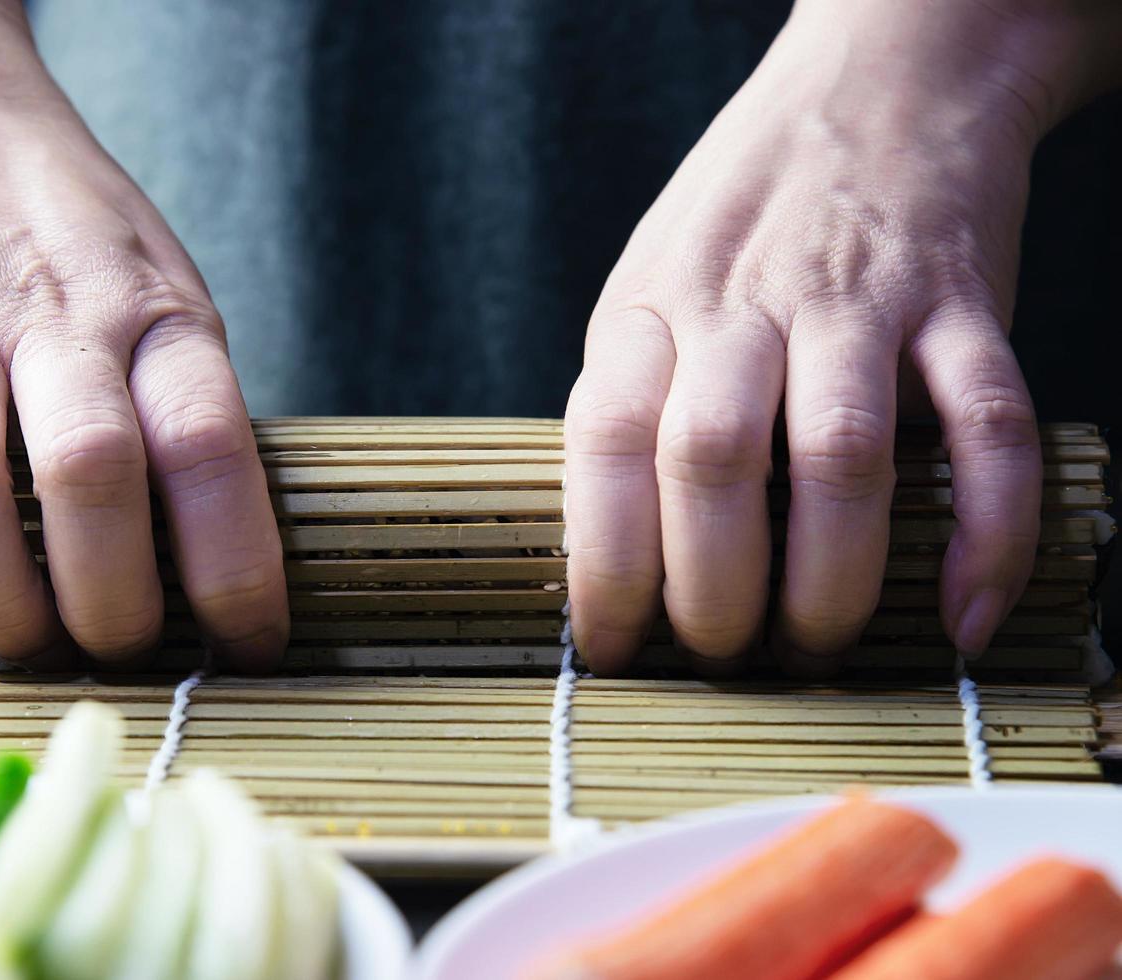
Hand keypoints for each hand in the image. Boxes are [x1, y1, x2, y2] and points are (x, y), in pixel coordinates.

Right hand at [0, 2, 288, 665]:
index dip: (237, 569)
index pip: (211, 449)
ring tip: (23, 644)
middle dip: (111, 603)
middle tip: (118, 654)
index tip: (251, 645)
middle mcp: (51, 314)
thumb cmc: (67, 220)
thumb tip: (213, 554)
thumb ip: (181, 396)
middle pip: (91, 478)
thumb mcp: (162, 281)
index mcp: (154, 311)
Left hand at [564, 0, 1114, 675]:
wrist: (881, 82)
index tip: (611, 650)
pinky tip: (967, 614)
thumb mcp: (648, 289)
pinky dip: (987, 532)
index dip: (601, 565)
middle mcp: (743, 303)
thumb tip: (609, 551)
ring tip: (817, 646)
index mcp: (650, 308)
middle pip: (709, 461)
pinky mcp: (962, 303)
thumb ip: (630, 399)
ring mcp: (858, 300)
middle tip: (723, 659)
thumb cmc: (745, 217)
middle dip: (712, 593)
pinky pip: (988, 426)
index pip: (601, 443)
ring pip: (838, 455)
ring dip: (829, 580)